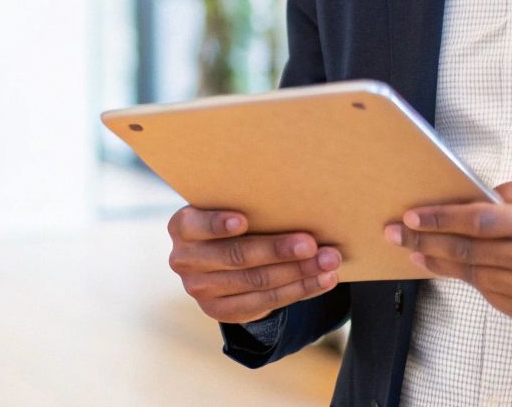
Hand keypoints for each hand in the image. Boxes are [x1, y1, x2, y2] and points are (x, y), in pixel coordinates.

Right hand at [166, 207, 341, 324]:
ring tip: (328, 262)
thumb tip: (298, 200)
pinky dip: (299, 290)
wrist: (219, 258)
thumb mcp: (228, 207)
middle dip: (278, 250)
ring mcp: (200, 290)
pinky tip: (322, 280)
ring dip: (298, 272)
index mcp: (183, 226)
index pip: (197, 225)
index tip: (245, 220)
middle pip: (237, 256)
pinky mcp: (220, 311)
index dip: (219, 224)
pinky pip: (265, 303)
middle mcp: (184, 260)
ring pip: (257, 282)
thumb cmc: (234, 221)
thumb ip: (249, 205)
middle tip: (311, 244)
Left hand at [386, 176, 511, 333]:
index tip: (414, 215)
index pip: (482, 220)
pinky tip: (455, 270)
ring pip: (478, 278)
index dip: (443, 218)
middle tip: (397, 233)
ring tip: (417, 252)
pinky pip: (495, 299)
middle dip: (427, 241)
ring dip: (442, 264)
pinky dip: (474, 283)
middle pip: (472, 252)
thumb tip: (477, 195)